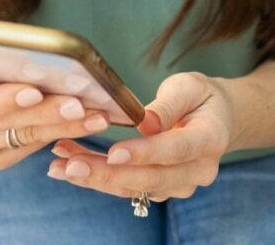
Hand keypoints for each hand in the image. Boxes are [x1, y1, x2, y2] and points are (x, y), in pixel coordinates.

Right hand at [0, 57, 109, 169]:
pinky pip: (28, 149)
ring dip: (64, 128)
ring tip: (96, 117)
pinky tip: (84, 125)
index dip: (4, 99)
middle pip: (6, 123)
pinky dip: (58, 136)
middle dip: (48, 114)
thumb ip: (4, 56)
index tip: (34, 92)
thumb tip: (53, 57)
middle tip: (81, 105)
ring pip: (23, 139)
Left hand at [46, 72, 234, 201]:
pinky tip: (69, 164)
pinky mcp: (161, 189)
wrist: (216, 120)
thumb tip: (147, 123)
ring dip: (95, 178)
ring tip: (58, 165)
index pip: (175, 150)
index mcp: (210, 140)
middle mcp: (198, 171)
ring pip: (134, 187)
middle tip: (70, 164)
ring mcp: (179, 184)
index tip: (113, 153)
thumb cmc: (200, 97)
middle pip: (150, 177)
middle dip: (107, 173)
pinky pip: (127, 187)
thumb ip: (169, 104)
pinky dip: (98, 178)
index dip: (144, 153)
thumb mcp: (190, 86)